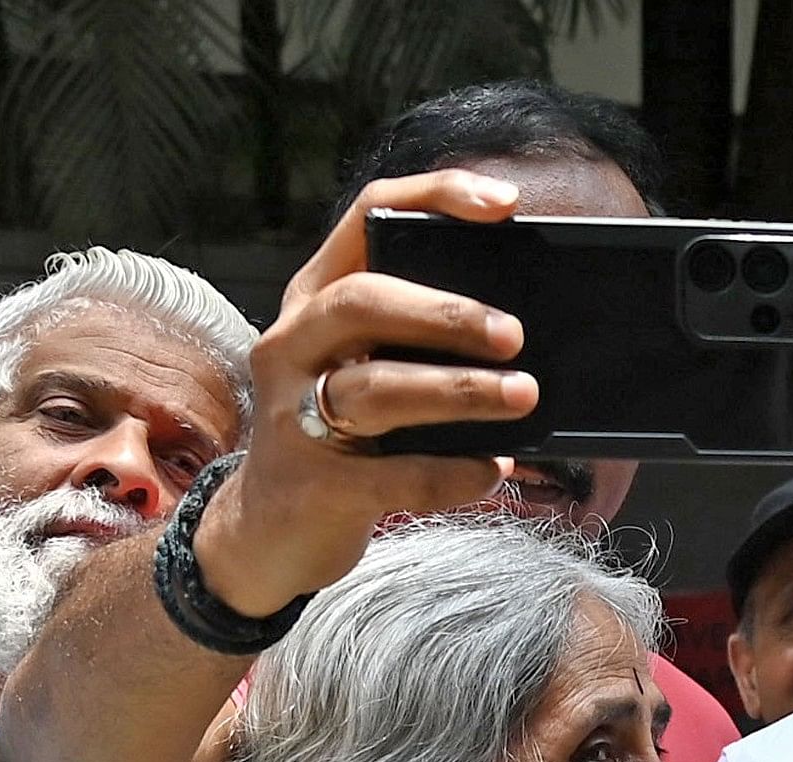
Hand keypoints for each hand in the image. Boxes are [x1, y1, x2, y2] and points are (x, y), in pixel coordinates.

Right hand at [194, 170, 542, 617]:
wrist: (270, 532)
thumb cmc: (343, 436)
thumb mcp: (366, 368)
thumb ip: (416, 340)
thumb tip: (518, 326)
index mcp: (313, 299)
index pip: (367, 217)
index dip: (435, 198)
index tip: (504, 204)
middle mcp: (291, 343)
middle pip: (363, 301)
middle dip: (446, 313)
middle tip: (515, 335)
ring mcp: (291, 414)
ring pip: (377, 387)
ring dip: (459, 390)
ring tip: (522, 397)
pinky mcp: (311, 484)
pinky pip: (392, 475)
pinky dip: (451, 473)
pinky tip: (492, 470)